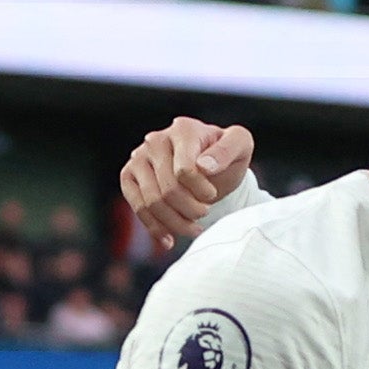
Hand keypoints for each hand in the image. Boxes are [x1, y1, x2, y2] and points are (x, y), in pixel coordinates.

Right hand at [121, 117, 256, 248]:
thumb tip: (205, 166)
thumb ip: (228, 149)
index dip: (200, 191)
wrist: (209, 165)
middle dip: (190, 210)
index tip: (212, 195)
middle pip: (167, 189)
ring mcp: (139, 157)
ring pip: (152, 202)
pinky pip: (137, 206)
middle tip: (204, 214)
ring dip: (175, 223)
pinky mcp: (129, 175)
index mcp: (183, 129)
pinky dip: (154, 228)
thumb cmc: (225, 156)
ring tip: (193, 228)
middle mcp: (156, 140)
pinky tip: (169, 239)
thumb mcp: (240, 145)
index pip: (184, 170)